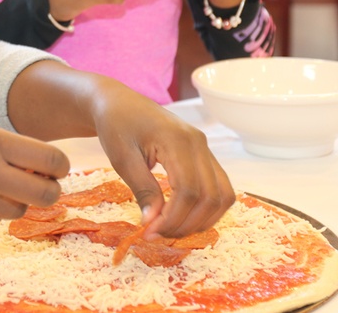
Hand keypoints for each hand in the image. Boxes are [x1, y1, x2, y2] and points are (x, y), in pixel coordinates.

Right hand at [0, 111, 69, 224]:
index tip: (55, 163)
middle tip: (42, 178)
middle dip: (51, 188)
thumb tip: (36, 163)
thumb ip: (1, 143)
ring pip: (20, 210)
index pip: (49, 160)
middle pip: (45, 194)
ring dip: (21, 199)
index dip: (61, 164)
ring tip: (4, 182)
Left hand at [88, 81, 234, 238]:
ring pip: (222, 195)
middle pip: (210, 196)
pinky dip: (206, 208)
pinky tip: (183, 217)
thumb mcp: (122, 158)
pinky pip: (218, 187)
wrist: (118, 103)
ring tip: (170, 229)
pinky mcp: (204, 155)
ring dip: (201, 220)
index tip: (150, 232)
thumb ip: (142, 189)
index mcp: (178, 140)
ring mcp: (205, 148)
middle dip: (187, 223)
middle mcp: (199, 143)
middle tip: (158, 234)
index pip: (189, 190)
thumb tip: (153, 223)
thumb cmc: (116, 125)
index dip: (173, 218)